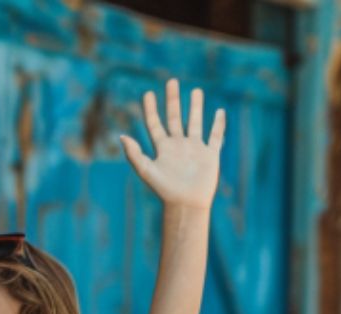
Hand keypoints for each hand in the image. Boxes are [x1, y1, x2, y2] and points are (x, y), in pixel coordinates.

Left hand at [120, 79, 224, 210]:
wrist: (186, 203)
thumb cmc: (165, 190)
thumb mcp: (146, 170)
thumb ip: (134, 153)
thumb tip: (121, 136)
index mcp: (162, 148)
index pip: (154, 124)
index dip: (151, 110)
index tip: (148, 93)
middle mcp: (178, 145)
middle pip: (175, 118)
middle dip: (173, 100)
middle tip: (171, 82)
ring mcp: (194, 149)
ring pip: (195, 123)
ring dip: (195, 107)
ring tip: (196, 91)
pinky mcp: (210, 154)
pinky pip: (215, 136)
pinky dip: (218, 125)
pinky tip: (219, 112)